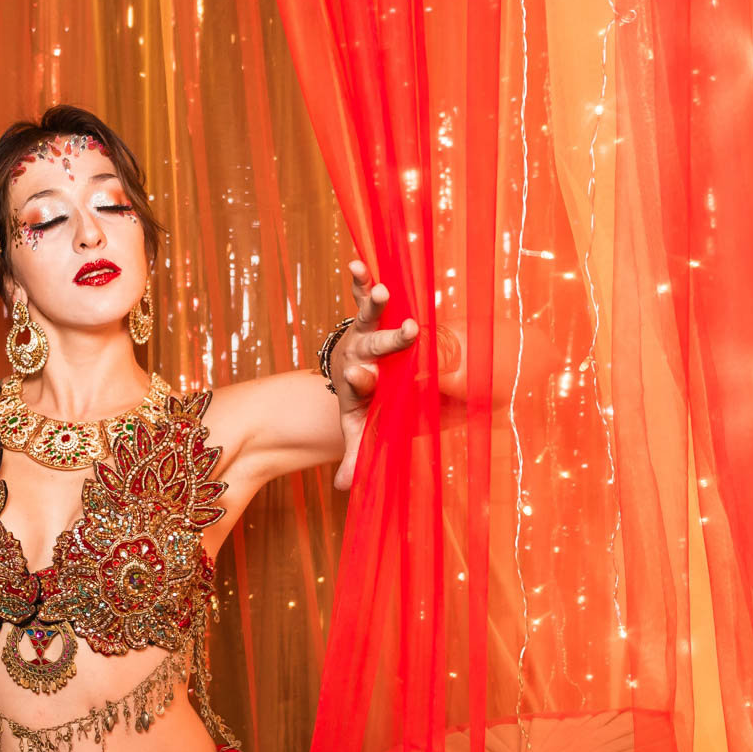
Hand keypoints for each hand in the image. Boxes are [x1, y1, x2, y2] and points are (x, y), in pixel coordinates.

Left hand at [331, 260, 420, 489]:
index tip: (364, 374)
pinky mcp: (366, 316)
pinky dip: (360, 281)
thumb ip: (358, 454)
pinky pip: (362, 297)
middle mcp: (361, 358)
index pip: (362, 386)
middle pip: (373, 348)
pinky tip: (357, 263)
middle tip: (409, 331)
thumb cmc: (369, 406)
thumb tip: (343, 488)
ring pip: (368, 318)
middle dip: (387, 340)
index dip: (362, 380)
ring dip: (373, 302)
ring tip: (380, 289)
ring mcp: (362, 334)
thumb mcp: (364, 431)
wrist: (358, 377)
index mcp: (362, 388)